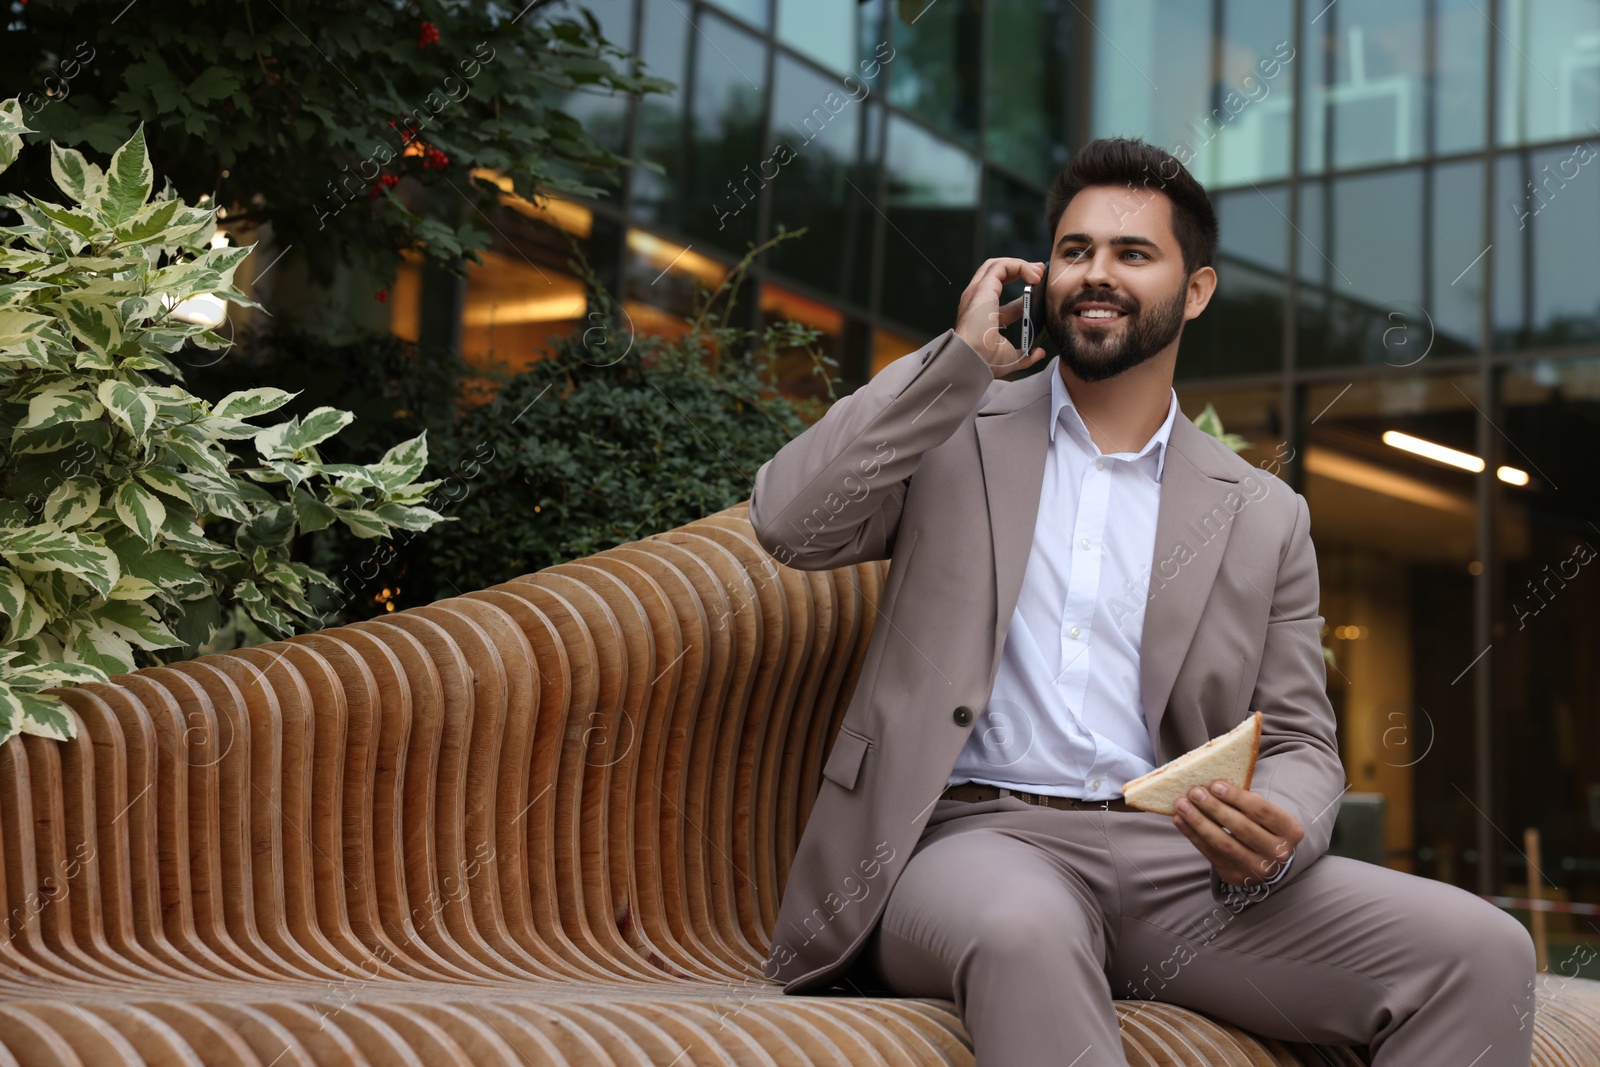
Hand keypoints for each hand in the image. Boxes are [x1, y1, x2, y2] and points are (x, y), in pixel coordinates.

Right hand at [954, 258, 1049, 378]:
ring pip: (997, 265)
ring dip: (1021, 265)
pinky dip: (1019, 266)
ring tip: (1039, 272)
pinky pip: (1001, 266)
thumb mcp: (1012, 358)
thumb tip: (1039, 352)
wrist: (973, 360)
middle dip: (1019, 269)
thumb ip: (1027, 355)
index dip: (1024, 294)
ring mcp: (977, 292)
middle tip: (1040, 273)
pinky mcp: (983, 287)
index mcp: (982, 316)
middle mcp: (977, 301)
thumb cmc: (985, 361)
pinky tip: (1034, 275)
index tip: (1040, 291)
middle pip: (996, 274)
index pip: (1004, 299)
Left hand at [1172, 780, 1303, 890]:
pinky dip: (1193, 836)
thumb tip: (1211, 784)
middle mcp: (1279, 853)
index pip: (1262, 810)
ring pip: (1224, 844)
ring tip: (1182, 805)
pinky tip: (1181, 821)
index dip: (1237, 797)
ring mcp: (1258, 869)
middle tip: (1194, 792)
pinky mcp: (1236, 877)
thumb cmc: (1262, 826)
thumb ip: (1246, 801)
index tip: (1215, 784)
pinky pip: (1211, 854)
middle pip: (1243, 828)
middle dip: (1215, 808)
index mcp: (1290, 830)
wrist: (1268, 859)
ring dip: (1199, 823)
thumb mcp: (1264, 813)